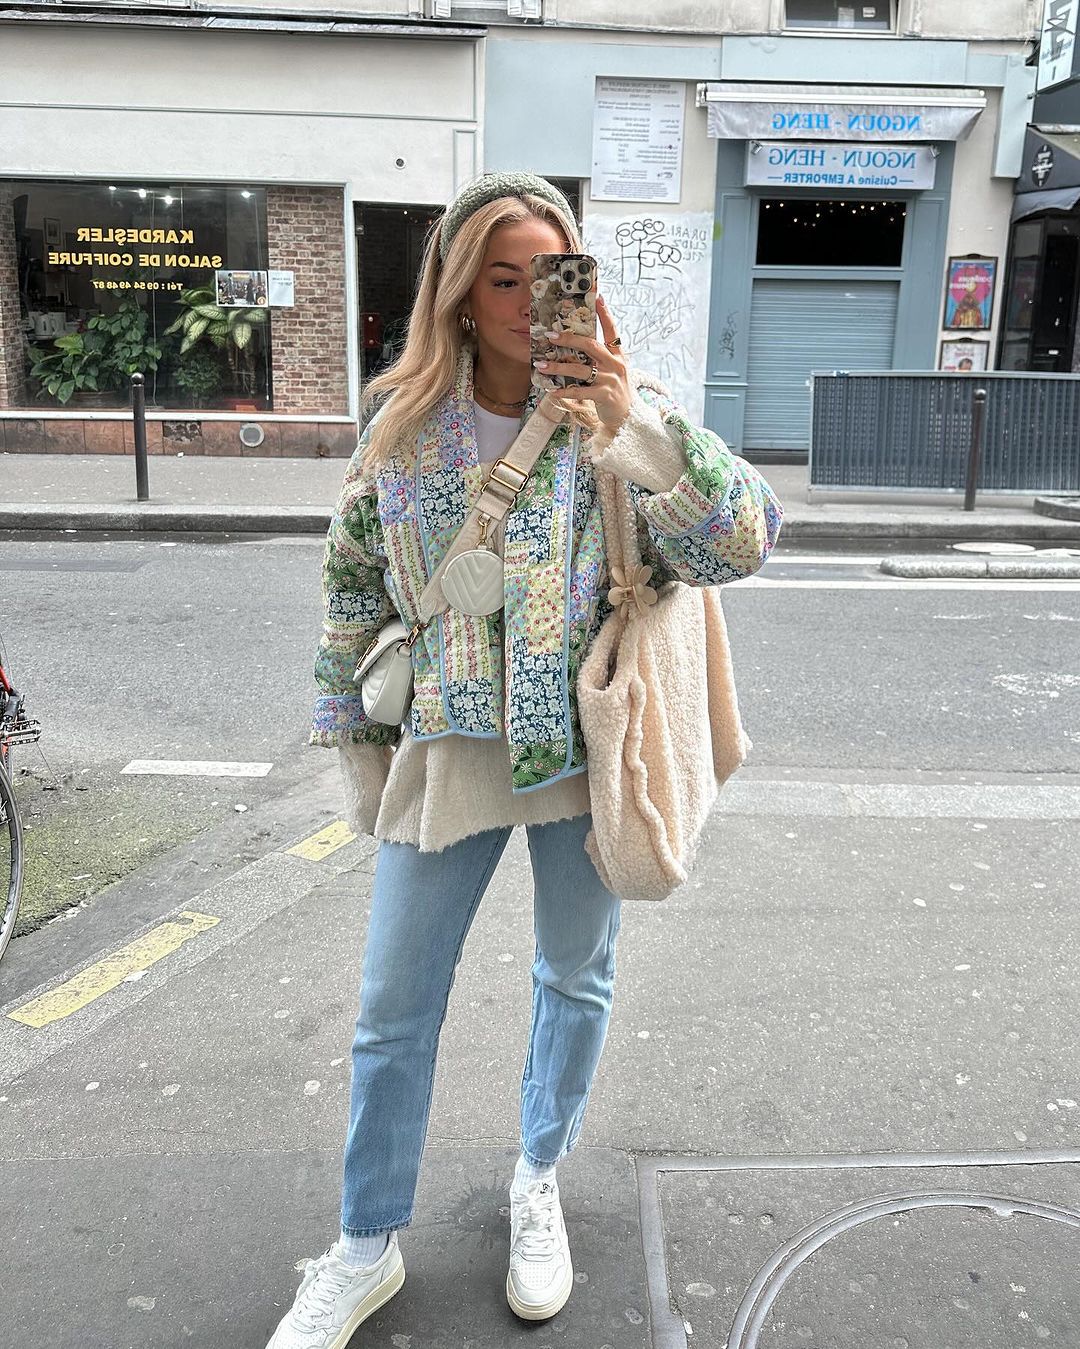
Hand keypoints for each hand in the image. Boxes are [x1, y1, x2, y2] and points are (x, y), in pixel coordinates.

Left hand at [535, 294, 630, 437]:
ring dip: (559, 367)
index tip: (597, 297)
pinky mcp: (605, 395)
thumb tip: (578, 347)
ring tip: (541, 365)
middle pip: (591, 345)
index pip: (612, 330)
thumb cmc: (615, 392)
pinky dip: (565, 391)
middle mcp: (615, 364)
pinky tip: (552, 391)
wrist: (628, 418)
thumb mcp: (612, 371)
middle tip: (551, 336)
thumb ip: (599, 359)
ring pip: (581, 369)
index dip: (605, 314)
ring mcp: (610, 380)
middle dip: (569, 339)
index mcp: (617, 356)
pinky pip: (580, 392)